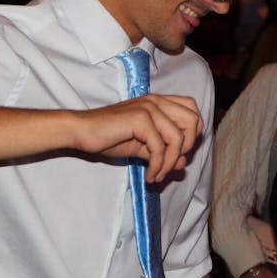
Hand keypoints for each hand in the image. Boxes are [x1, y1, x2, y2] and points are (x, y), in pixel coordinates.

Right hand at [71, 94, 202, 182]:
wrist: (82, 132)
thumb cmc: (110, 137)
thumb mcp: (142, 146)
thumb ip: (164, 152)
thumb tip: (184, 164)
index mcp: (159, 102)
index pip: (192, 110)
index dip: (193, 133)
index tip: (179, 154)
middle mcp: (156, 101)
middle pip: (193, 120)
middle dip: (188, 147)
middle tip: (172, 164)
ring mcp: (148, 108)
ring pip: (177, 138)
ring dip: (170, 163)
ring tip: (157, 176)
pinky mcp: (139, 119)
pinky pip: (159, 148)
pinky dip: (157, 167)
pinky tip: (149, 176)